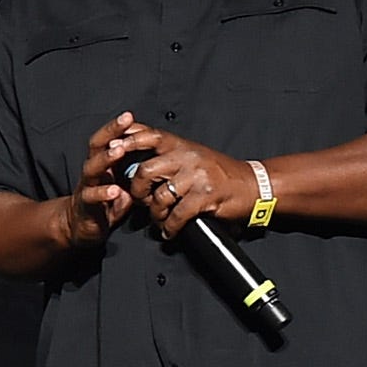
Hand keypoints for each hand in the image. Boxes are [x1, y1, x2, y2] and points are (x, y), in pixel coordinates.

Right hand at [58, 112, 141, 250]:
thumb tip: (154, 158)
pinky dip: (103, 193)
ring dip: (106, 158)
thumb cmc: (106, 202)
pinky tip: (114, 190)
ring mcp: (87, 187)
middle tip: (125, 121)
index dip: (116, 128)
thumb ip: (134, 170)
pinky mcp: (85, 205)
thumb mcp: (123, 183)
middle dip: (111, 132)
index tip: (129, 115)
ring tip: (118, 150)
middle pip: (97, 146)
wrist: (81, 225)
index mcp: (102, 164)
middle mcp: (92, 171)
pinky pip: (91, 197)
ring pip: (92, 168)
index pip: (107, 140)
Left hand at [112, 123, 257, 238]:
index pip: (148, 135)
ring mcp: (196, 177)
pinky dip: (170, 227)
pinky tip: (169, 231)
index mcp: (181, 144)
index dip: (128, 141)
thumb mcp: (193, 153)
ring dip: (155, 213)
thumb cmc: (220, 171)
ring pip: (159, 196)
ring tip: (158, 219)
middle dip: (137, 190)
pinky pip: (177, 214)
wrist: (254, 184)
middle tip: (140, 200)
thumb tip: (135, 150)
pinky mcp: (205, 196)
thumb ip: (168, 152)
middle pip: (145, 171)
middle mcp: (186, 157)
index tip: (112, 149)